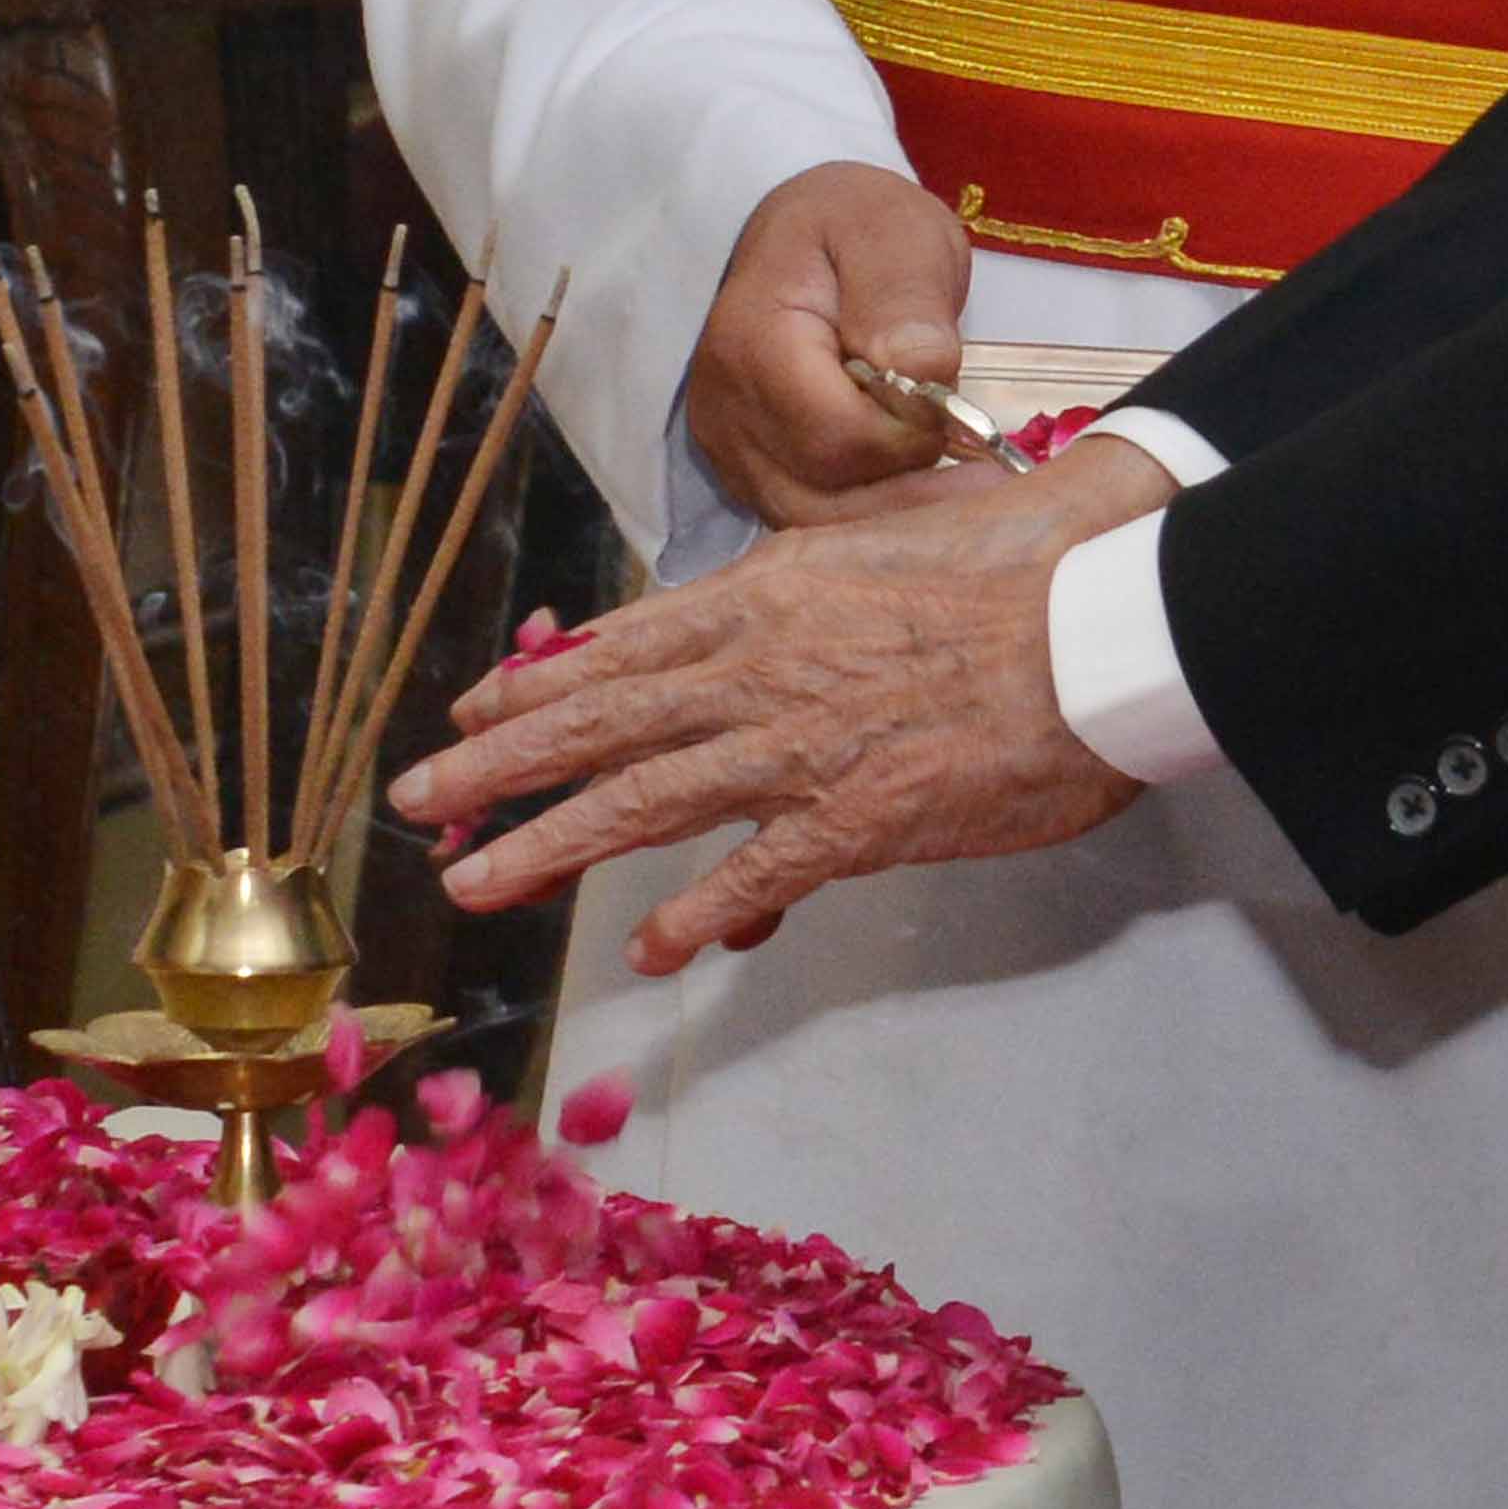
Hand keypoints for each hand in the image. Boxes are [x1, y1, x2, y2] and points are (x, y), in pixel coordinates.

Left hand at [396, 444, 1161, 969]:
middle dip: (498, 762)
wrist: (1089, 620)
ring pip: (644, 799)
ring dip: (550, 842)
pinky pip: (756, 874)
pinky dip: (698, 913)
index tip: (471, 711)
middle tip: (418, 799)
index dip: (536, 685)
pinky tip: (649, 950)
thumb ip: (780, 603)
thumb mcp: (861, 558)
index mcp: (760, 600)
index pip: (620, 648)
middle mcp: (756, 669)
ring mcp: (799, 745)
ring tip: (479, 881)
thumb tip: (717, 633)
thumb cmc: (996, 579)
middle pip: (599, 720)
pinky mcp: (857, 816)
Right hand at [685, 163, 977, 525]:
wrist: (808, 236)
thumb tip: (921, 373)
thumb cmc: (853, 227)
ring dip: (898, 517)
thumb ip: (903, 297)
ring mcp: (735, 452)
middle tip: (989, 474)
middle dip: (911, 490)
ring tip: (968, 492)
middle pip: (823, 497)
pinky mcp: (756, 475)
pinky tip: (926, 496)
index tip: (966, 419)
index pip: (833, 435)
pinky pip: (814, 524)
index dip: (908, 438)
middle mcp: (727, 413)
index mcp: (753, 345)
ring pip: (817, 527)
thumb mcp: (892, 232)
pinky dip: (874, 520)